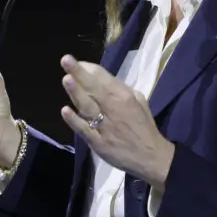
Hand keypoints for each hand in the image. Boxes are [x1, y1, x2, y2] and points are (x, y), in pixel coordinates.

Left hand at [58, 55, 175, 187]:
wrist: (151, 157)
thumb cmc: (143, 127)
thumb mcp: (139, 101)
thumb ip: (121, 89)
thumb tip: (101, 78)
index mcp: (124, 97)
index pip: (104, 79)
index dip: (89, 69)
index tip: (78, 62)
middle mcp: (114, 109)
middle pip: (94, 89)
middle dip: (79, 73)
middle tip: (66, 59)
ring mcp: (105, 127)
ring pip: (88, 107)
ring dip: (76, 93)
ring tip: (66, 79)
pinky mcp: (99, 143)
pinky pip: (85, 130)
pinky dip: (75, 121)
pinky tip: (65, 111)